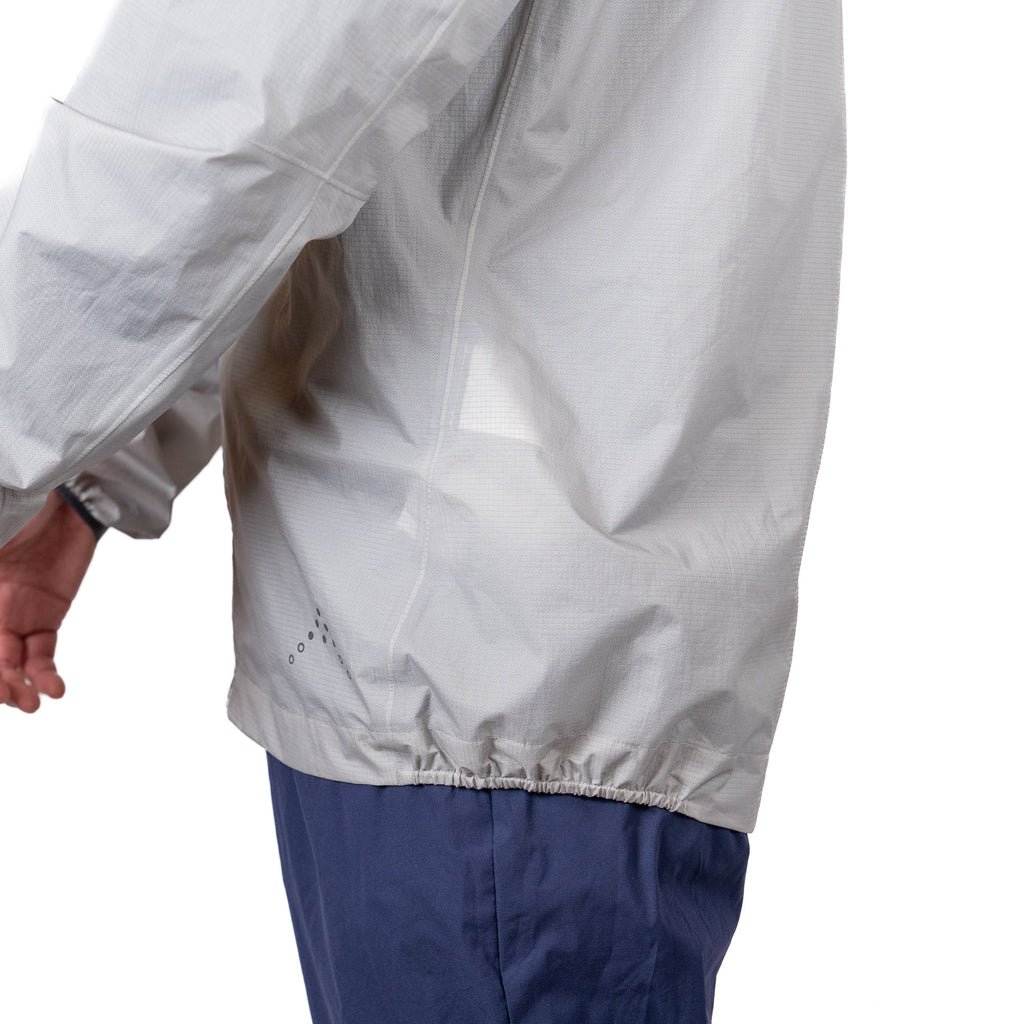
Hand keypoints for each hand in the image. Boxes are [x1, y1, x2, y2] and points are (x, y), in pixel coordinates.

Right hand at [0, 490, 99, 712]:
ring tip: (29, 704)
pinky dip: (46, 674)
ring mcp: (16, 616)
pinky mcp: (48, 617)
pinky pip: (42, 654)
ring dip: (17, 686)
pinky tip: (54, 690)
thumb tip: (1, 605)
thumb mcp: (0, 532)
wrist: (68, 502)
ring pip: (11, 663)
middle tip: (9, 697)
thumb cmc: (23, 508)